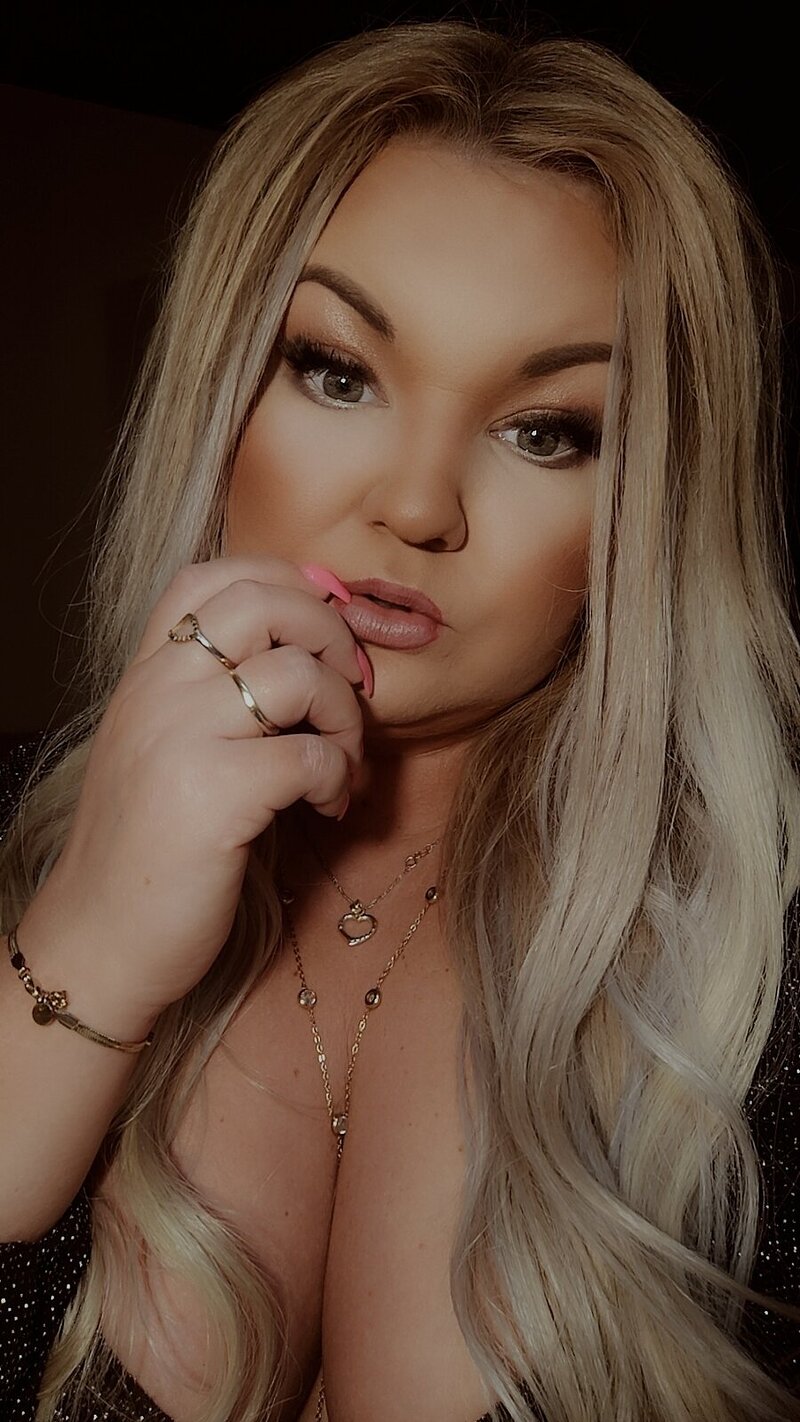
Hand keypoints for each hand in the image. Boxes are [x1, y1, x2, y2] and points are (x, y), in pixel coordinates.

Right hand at [20, 555, 367, 1021]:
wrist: (97, 941)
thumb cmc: (146, 850)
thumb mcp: (162, 748)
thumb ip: (213, 695)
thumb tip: (310, 654)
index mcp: (146, 673)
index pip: (215, 575)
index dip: (288, 585)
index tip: (324, 637)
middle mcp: (158, 690)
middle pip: (266, 602)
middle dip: (333, 636)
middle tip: (352, 690)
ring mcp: (182, 738)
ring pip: (300, 675)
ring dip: (346, 719)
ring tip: (342, 768)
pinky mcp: (214, 796)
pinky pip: (313, 756)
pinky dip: (341, 780)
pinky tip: (327, 809)